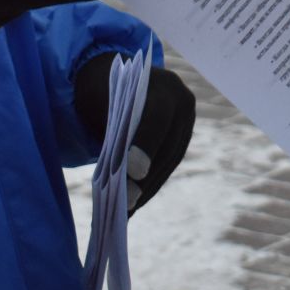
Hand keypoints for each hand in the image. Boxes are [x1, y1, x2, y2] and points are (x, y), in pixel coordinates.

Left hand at [74, 57, 195, 213]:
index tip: (131, 172)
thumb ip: (111, 130)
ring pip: (170, 160)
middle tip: (126, 204)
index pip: (157, 117)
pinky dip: (152, 182)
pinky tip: (136, 200)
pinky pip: (170, 163)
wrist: (122, 79)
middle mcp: (183, 101)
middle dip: (146, 178)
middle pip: (167, 146)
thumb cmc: (105, 92)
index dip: (145, 145)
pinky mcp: (183, 137)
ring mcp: (187, 121)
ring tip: (127, 210)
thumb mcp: (102, 101)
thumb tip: (114, 179)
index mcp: (162, 84)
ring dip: (150, 187)